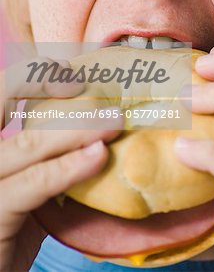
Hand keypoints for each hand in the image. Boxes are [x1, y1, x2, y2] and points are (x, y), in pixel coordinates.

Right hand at [0, 58, 122, 271]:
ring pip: (28, 142)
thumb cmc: (9, 227)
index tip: (69, 75)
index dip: (29, 75)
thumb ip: (47, 158)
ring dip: (77, 128)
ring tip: (113, 122)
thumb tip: (94, 132)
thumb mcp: (26, 185)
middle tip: (87, 86)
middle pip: (1, 102)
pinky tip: (97, 156)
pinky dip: (68, 167)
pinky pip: (34, 183)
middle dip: (44, 84)